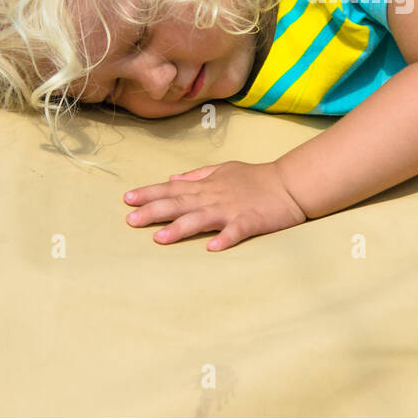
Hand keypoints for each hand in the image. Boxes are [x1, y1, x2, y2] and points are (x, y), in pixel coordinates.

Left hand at [123, 160, 307, 250]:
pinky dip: (224, 238)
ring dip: (180, 227)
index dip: (150, 193)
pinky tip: (212, 248)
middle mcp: (215, 196)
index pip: (173, 188)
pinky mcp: (250, 221)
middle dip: (154, 211)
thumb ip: (197, 175)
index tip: (127, 199)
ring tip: (159, 238)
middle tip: (130, 220)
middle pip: (180, 203)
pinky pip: (236, 231)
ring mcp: (232, 209)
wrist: (290, 183)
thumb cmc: (256, 178)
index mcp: (207, 185)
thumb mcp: (224, 170)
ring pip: (202, 218)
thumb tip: (172, 178)